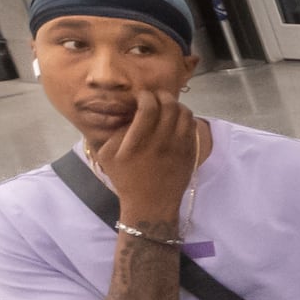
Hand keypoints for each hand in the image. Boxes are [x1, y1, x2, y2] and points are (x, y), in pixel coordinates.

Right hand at [94, 87, 198, 224]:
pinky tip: (177, 120)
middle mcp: (161, 142)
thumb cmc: (125, 179)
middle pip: (169, 106)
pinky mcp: (190, 152)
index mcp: (138, 142)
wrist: (151, 204)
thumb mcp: (107, 155)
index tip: (141, 97)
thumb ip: (116, 131)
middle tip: (156, 97)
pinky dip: (185, 117)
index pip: (149, 107)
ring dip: (175, 105)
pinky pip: (192, 126)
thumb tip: (128, 113)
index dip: (146, 96)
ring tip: (167, 107)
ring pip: (185, 113)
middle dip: (162, 96)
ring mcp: (179, 147)